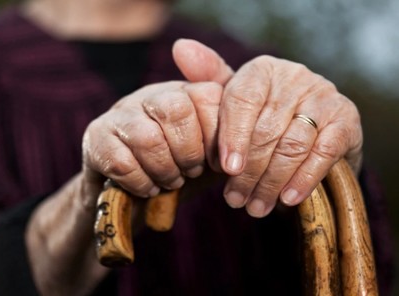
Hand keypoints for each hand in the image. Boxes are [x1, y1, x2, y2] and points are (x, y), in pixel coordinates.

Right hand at [83, 80, 222, 197]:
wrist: (132, 196)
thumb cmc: (178, 169)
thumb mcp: (212, 151)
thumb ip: (231, 131)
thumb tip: (246, 124)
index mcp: (182, 92)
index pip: (208, 96)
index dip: (217, 136)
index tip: (218, 163)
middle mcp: (150, 95)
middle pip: (176, 110)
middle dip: (189, 153)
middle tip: (190, 173)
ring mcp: (120, 114)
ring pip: (148, 138)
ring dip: (165, 170)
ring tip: (169, 182)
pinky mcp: (95, 137)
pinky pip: (122, 162)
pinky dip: (141, 182)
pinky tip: (147, 188)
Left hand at [174, 39, 362, 217]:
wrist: (310, 129)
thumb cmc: (261, 117)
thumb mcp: (233, 100)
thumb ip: (209, 80)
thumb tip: (180, 48)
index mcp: (262, 70)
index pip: (242, 100)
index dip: (232, 137)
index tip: (225, 169)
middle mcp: (294, 76)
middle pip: (266, 129)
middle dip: (249, 172)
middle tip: (235, 200)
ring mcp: (323, 96)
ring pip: (292, 145)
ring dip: (271, 182)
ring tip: (255, 206)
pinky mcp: (346, 119)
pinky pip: (323, 153)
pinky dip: (304, 179)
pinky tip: (288, 200)